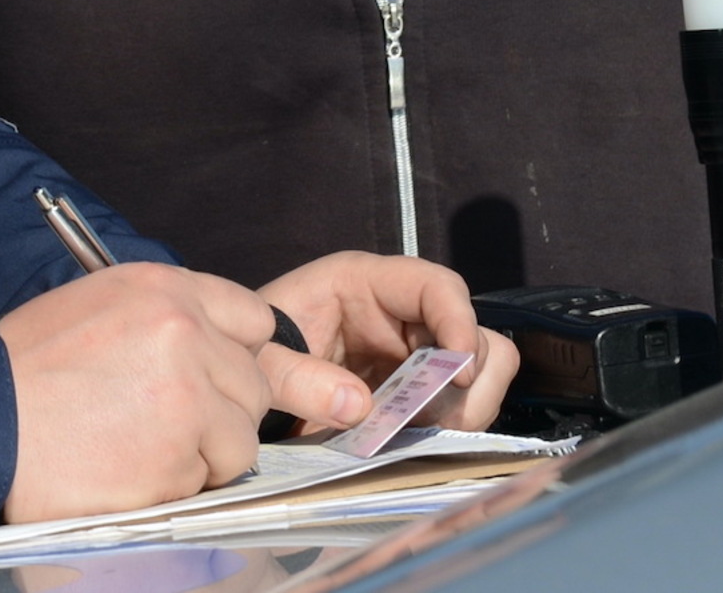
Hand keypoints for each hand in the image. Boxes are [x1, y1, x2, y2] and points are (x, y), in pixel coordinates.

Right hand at [0, 263, 275, 521]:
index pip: (252, 317)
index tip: (222, 376)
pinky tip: (126, 468)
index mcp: (164, 289)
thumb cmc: (27, 369)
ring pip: (239, 440)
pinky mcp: (179, 455)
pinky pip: (206, 481)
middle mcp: (185, 332)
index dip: (239, 354)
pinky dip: (174, 486)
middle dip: (222, 412)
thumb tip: (212, 347)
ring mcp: (187, 396)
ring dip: (203, 455)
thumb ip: (161, 319)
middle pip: (253, 385)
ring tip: (141, 447)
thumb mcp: (97, 306)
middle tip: (169, 423)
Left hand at [257, 252, 518, 433]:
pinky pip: (463, 410)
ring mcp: (415, 356)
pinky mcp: (419, 394)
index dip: (458, 320)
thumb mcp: (259, 355)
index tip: (458, 370)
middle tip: (431, 417)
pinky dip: (449, 429)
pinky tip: (411, 438)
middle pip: (476, 336)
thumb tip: (360, 406)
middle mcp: (400, 315)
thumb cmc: (249, 350)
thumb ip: (297, 376)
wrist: (240, 383)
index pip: (435, 285)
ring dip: (463, 410)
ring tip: (416, 429)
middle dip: (467, 381)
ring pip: (482, 376)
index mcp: (363, 284)